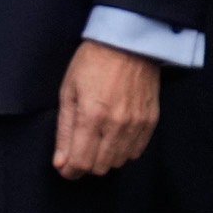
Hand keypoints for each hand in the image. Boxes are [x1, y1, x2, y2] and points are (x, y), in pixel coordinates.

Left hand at [53, 40, 159, 178]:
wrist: (129, 41)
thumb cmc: (92, 63)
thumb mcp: (68, 93)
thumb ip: (64, 132)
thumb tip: (60, 163)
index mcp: (92, 118)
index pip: (80, 163)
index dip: (69, 171)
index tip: (64, 166)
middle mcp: (117, 125)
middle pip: (100, 167)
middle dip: (85, 165)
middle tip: (79, 151)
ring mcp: (137, 123)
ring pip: (119, 161)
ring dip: (105, 158)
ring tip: (97, 142)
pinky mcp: (151, 119)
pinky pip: (137, 150)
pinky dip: (124, 150)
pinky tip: (114, 138)